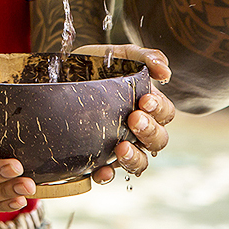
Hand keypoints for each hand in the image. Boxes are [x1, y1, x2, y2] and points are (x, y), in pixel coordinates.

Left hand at [73, 43, 174, 179]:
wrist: (63, 72)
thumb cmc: (98, 64)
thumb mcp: (120, 54)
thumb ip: (145, 57)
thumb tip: (165, 72)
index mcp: (148, 105)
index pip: (165, 113)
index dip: (159, 109)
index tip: (145, 99)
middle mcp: (138, 129)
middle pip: (158, 140)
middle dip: (149, 131)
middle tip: (133, 119)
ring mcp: (120, 144)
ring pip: (140, 162)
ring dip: (134, 158)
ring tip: (121, 147)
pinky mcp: (99, 156)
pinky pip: (108, 173)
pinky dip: (106, 174)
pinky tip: (100, 170)